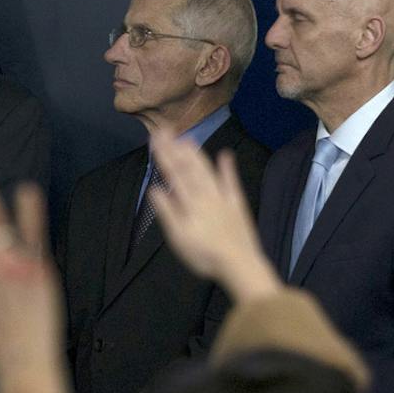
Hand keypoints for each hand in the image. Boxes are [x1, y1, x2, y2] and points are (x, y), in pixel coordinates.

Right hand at [147, 139, 280, 301]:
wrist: (239, 263)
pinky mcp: (237, 204)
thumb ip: (168, 212)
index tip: (155, 136)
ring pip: (207, 170)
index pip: (173, 173)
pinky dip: (227, 168)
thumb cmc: (204, 255)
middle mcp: (205, 194)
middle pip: (188, 167)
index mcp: (189, 202)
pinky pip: (231, 182)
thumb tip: (154, 189)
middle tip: (166, 129)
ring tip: (187, 138)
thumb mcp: (179, 238)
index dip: (163, 154)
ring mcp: (223, 197)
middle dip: (175, 147)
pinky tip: (225, 154)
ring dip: (196, 154)